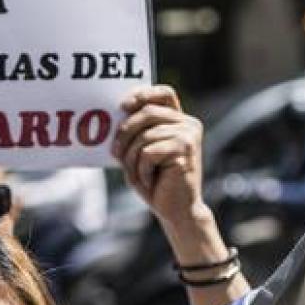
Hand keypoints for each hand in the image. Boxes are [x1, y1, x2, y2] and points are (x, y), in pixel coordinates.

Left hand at [113, 85, 206, 225]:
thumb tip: (117, 114)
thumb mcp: (141, 152)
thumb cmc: (156, 181)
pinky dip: (143, 169)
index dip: (143, 94)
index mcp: (179, 120)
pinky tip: (151, 180)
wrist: (176, 210)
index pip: (163, 93)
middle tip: (115, 153)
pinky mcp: (185, 150)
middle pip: (147, 113)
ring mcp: (189, 136)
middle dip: (125, 133)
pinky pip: (149, 152)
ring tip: (138, 174)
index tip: (122, 106)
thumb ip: (135, 132)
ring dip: (132, 158)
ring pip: (145, 136)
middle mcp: (188, 124)